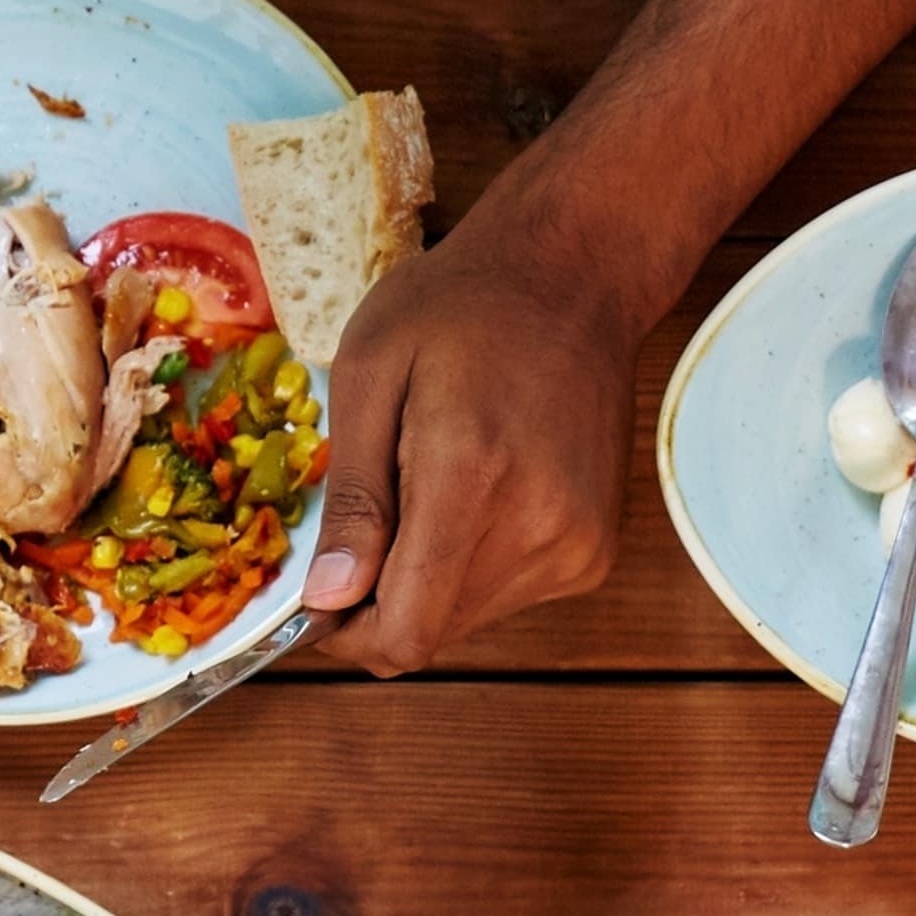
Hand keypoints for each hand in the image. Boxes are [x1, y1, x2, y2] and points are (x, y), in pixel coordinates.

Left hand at [300, 219, 640, 672]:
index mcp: (471, 479)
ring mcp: (578, 547)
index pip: (406, 631)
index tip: (319, 600)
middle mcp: (539, 529)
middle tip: (367, 523)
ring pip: (466, 619)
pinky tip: (477, 492)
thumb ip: (355, 497)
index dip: (347, 636)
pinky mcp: (596, 553)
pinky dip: (472, 565)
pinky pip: (508, 595)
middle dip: (380, 600)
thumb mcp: (371, 374)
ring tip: (429, 488)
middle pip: (431, 634)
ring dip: (427, 579)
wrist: (575, 279)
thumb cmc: (461, 307)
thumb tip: (330, 599)